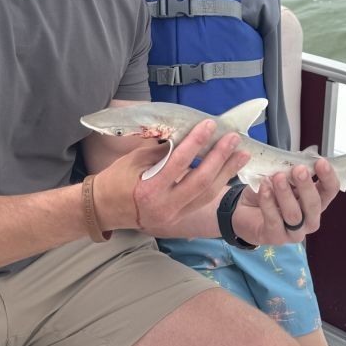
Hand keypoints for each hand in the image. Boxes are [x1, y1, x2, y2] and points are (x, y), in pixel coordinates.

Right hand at [93, 120, 250, 235]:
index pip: (179, 162)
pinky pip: (202, 202)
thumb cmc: (117, 179)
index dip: (197, 142)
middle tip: (234, 139)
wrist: (104, 209)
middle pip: (200, 181)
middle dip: (220, 158)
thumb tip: (186, 134)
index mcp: (149, 189)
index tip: (210, 125)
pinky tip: (228, 172)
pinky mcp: (178, 220)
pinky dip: (217, 186)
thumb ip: (162, 149)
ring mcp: (173, 216)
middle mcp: (164, 206)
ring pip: (207, 195)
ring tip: (241, 155)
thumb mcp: (135, 159)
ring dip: (226, 173)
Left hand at [233, 159, 339, 244]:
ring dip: (286, 193)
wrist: (243, 210)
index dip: (328, 177)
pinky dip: (268, 202)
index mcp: (315, 202)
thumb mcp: (281, 177)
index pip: (329, 191)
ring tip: (277, 177)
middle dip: (307, 186)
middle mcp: (309, 219)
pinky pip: (273, 220)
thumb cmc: (268, 193)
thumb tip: (298, 159)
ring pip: (294, 214)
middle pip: (315, 205)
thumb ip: (291, 170)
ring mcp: (294, 232)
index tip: (321, 162)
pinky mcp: (275, 237)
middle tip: (299, 169)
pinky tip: (264, 188)